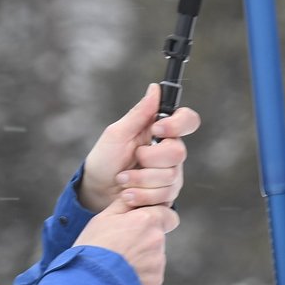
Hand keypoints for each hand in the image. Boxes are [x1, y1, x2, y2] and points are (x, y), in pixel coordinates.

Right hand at [76, 204, 179, 284]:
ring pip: (154, 256)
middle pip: (159, 236)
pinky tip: (121, 276)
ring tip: (118, 264)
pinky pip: (150, 275)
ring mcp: (157, 263)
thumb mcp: (103, 218)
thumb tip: (134, 195)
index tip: (142, 223)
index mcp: (147, 220)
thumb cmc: (92, 248)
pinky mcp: (155, 282)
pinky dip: (139, 275)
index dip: (156, 218)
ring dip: (141, 258)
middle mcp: (157, 240)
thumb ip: (124, 204)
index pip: (168, 214)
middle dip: (145, 239)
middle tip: (122, 246)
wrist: (88, 284)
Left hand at [78, 83, 195, 212]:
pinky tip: (128, 195)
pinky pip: (166, 196)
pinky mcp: (166, 194)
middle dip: (150, 158)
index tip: (157, 129)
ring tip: (123, 180)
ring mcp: (170, 174)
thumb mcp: (117, 134)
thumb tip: (155, 89)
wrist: (97, 191)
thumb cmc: (105, 159)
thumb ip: (139, 113)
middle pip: (178, 152)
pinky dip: (142, 195)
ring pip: (171, 176)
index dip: (178, 125)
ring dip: (141, 180)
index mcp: (160, 131)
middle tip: (133, 158)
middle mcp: (169, 151)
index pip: (188, 120)